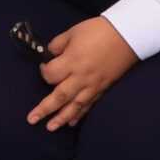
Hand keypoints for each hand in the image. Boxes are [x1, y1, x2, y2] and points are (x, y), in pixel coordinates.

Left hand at [30, 16, 137, 130]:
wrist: (127, 35)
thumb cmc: (97, 31)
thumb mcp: (71, 33)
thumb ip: (57, 46)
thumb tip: (50, 55)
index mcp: (72, 61)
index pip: (51, 75)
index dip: (43, 71)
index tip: (44, 66)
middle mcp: (81, 77)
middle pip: (60, 96)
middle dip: (45, 109)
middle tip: (32, 120)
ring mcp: (94, 85)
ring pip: (75, 105)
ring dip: (62, 118)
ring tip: (50, 128)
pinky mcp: (104, 88)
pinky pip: (90, 104)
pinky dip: (80, 114)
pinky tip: (72, 123)